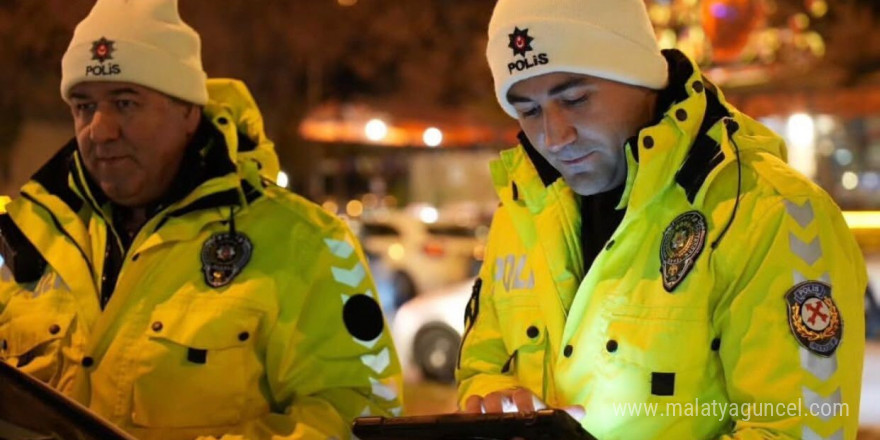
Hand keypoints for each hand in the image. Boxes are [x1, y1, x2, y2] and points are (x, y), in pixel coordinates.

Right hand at [462, 388, 584, 420]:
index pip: (524, 396)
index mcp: (524, 399)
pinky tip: (469, 416)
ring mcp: (488, 404)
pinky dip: (467, 409)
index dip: (525, 403)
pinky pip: (468, 404)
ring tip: (483, 416)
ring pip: (482, 400)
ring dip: (481, 408)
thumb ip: (561, 414)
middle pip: (499, 397)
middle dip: (498, 405)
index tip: (527, 412)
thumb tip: (581, 410)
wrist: (510, 418)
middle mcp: (505, 399)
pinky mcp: (475, 412)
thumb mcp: (546, 416)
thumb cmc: (531, 417)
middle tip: (501, 416)